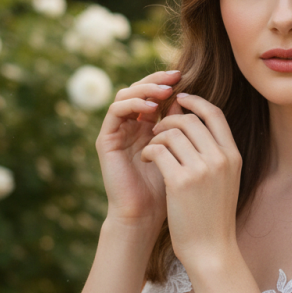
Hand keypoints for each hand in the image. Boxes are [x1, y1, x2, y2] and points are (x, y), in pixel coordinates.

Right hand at [94, 70, 180, 232]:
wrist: (145, 216)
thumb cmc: (167, 187)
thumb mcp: (179, 150)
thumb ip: (178, 125)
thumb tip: (184, 98)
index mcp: (147, 126)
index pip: (153, 93)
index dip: (166, 81)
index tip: (185, 76)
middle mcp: (129, 125)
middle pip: (138, 89)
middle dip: (157, 79)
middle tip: (175, 76)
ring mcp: (117, 131)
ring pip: (125, 94)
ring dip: (146, 88)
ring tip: (165, 91)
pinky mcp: (106, 140)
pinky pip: (116, 111)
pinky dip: (133, 103)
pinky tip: (151, 107)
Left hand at [141, 93, 242, 271]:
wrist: (211, 249)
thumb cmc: (214, 214)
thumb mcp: (225, 179)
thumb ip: (215, 152)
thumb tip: (195, 123)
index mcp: (232, 155)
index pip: (214, 114)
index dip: (196, 102)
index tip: (181, 100)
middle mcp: (220, 158)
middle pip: (190, 120)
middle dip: (170, 119)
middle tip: (158, 128)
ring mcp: (201, 169)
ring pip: (172, 133)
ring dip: (157, 136)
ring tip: (151, 147)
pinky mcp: (180, 182)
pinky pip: (159, 150)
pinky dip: (149, 149)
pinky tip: (146, 157)